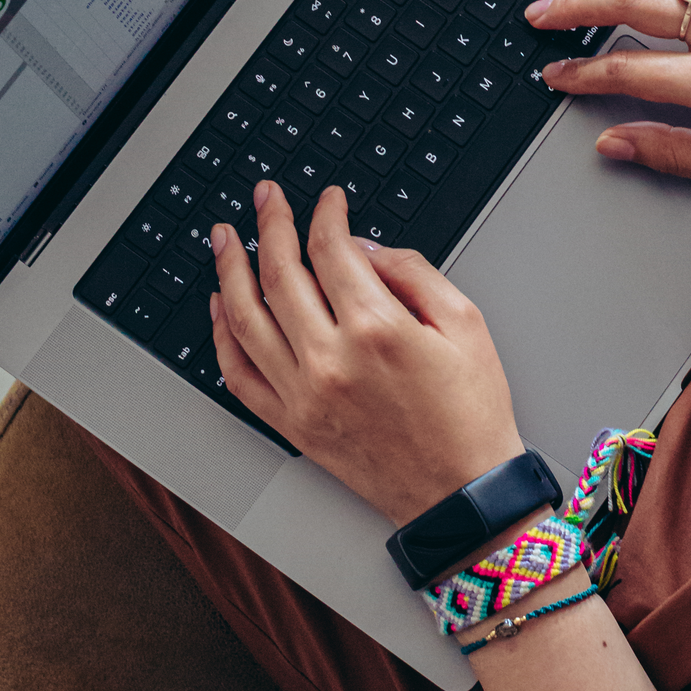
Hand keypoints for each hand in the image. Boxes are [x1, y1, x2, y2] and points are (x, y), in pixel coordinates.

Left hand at [210, 182, 520, 514]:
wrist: (462, 494)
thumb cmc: (471, 414)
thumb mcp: (466, 324)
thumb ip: (412, 274)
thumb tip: (364, 249)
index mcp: (377, 329)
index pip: (332, 250)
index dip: (326, 215)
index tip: (328, 202)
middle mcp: (330, 360)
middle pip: (280, 273)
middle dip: (269, 224)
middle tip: (265, 197)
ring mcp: (303, 396)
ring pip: (245, 319)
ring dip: (228, 271)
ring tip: (223, 239)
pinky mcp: (292, 426)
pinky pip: (238, 376)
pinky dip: (221, 337)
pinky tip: (219, 309)